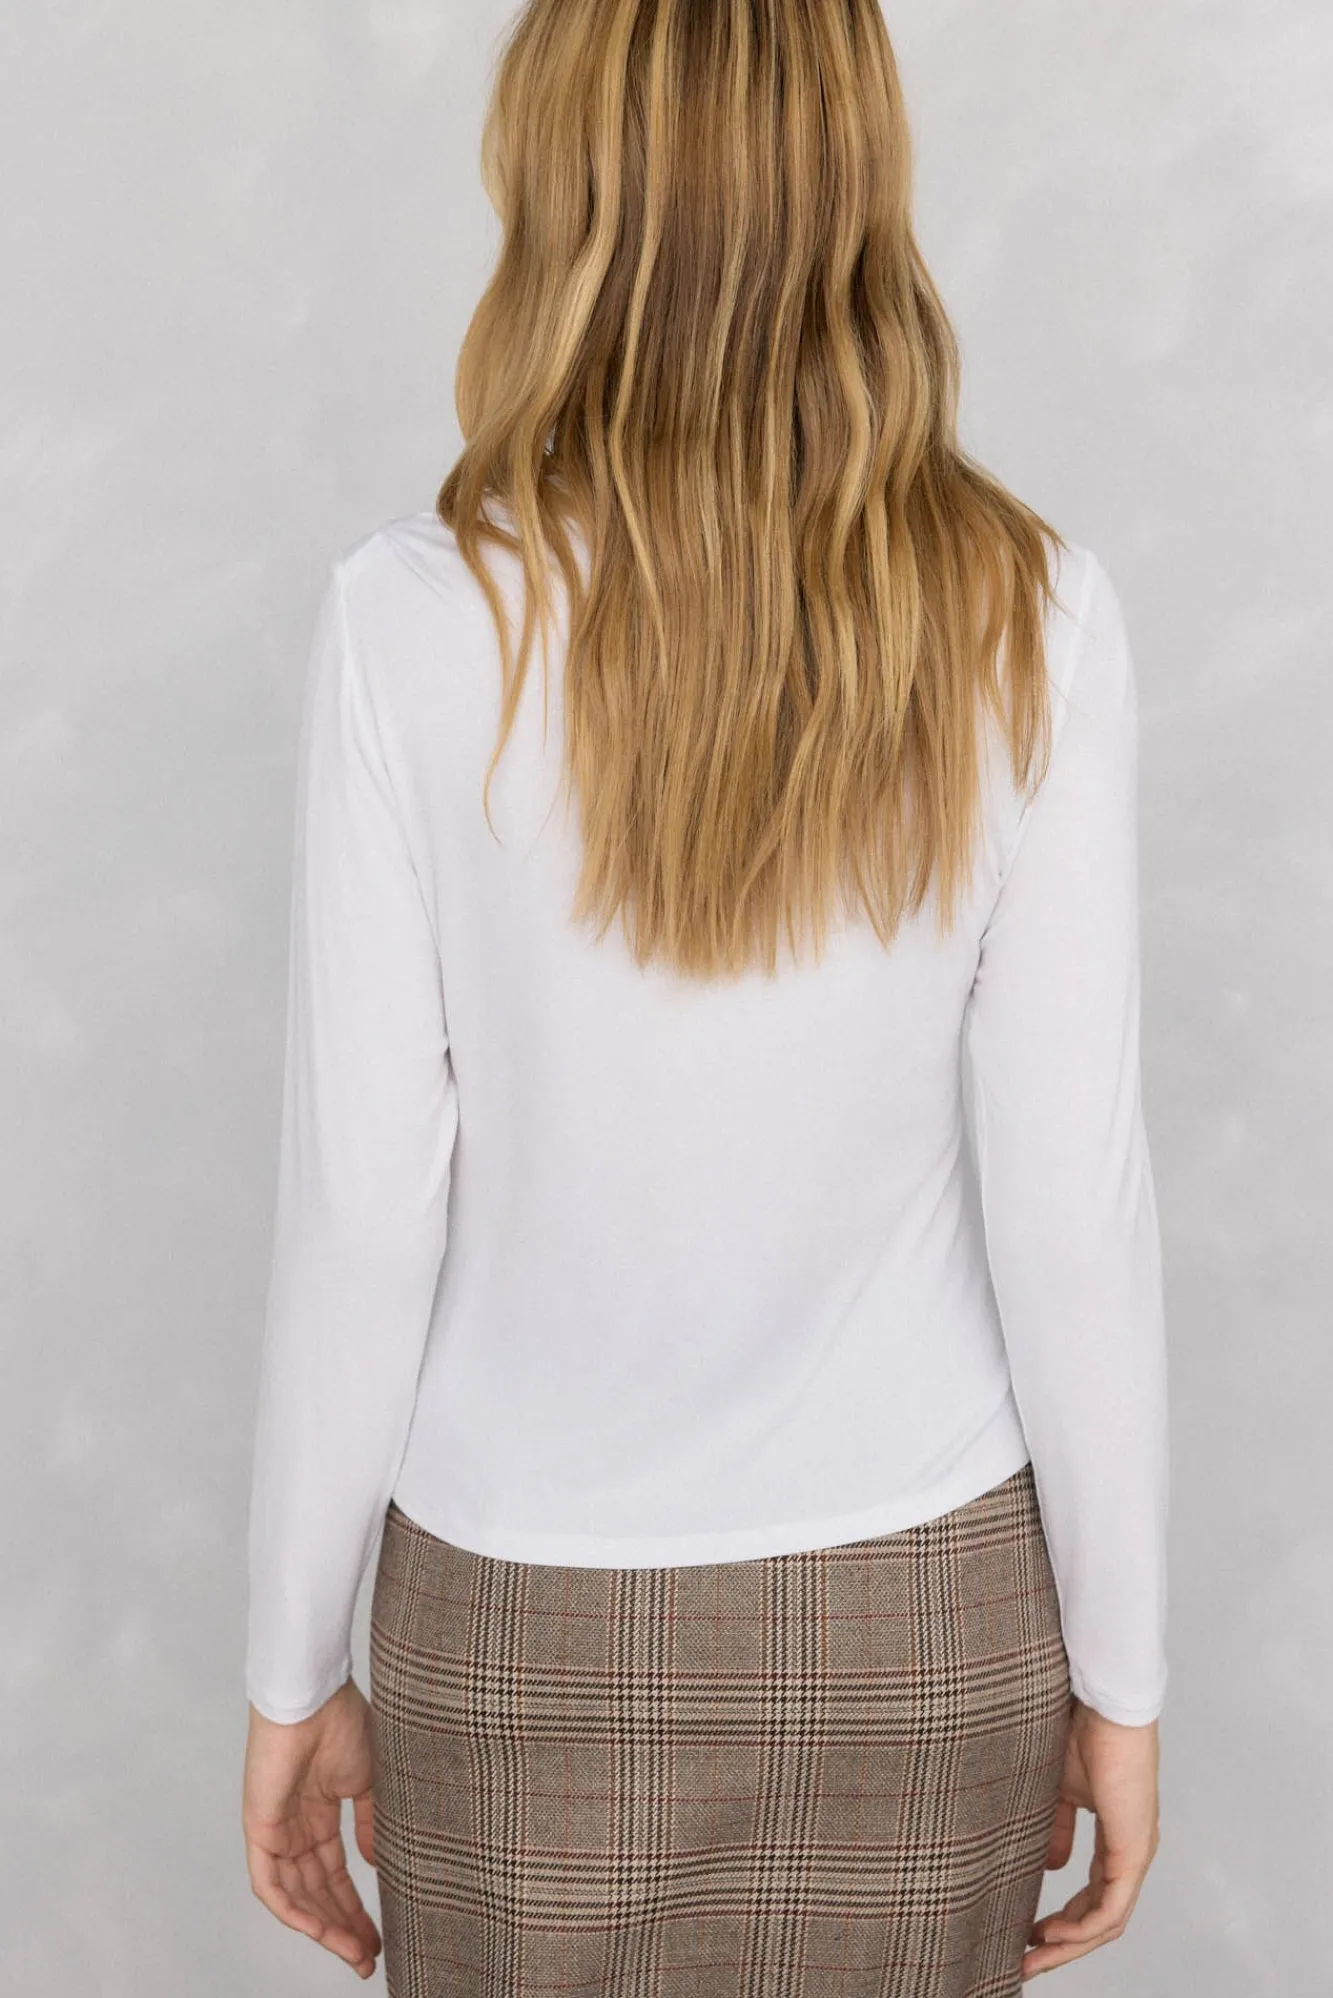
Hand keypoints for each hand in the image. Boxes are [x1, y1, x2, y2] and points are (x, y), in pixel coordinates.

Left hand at [242, 1676, 381, 1978]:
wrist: (314, 1695)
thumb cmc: (342, 1721)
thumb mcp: (367, 1781)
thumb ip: (371, 1824)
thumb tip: (378, 1865)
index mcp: (321, 1813)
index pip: (336, 1873)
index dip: (356, 1906)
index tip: (378, 1935)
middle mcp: (297, 1827)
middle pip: (318, 1892)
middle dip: (344, 1926)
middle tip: (368, 1955)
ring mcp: (276, 1830)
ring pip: (297, 1895)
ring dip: (324, 1926)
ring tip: (354, 1951)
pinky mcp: (259, 1828)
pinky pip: (269, 1884)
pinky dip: (292, 1910)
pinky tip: (318, 1929)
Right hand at [1021, 1697, 1159, 1979]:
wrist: (1102, 1706)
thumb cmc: (1082, 1733)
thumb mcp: (1060, 1792)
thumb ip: (1057, 1830)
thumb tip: (1050, 1866)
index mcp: (1117, 1838)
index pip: (1094, 1895)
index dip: (1063, 1919)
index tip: (1030, 1932)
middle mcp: (1131, 1853)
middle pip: (1101, 1918)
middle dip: (1062, 1945)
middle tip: (1027, 1959)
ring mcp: (1135, 1855)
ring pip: (1107, 1921)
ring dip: (1070, 1945)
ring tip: (1034, 1954)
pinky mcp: (1133, 1851)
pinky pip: (1111, 1908)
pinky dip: (1082, 1929)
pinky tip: (1054, 1935)